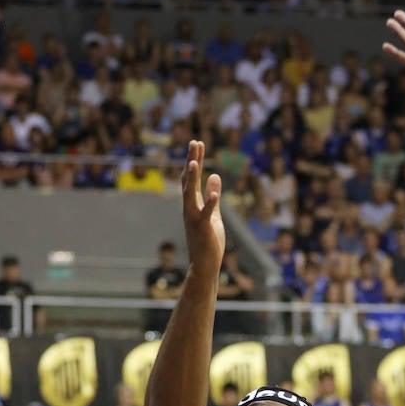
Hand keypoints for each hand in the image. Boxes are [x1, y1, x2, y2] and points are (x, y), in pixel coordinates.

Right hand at [180, 139, 224, 271]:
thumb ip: (212, 195)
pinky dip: (210, 204)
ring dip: (193, 178)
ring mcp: (195, 217)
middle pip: (189, 180)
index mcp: (193, 203)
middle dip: (192, 161)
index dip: (195, 159)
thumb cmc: (208, 240)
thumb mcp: (214, 213)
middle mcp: (190, 207)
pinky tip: (215, 195)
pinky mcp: (203, 228)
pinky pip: (206, 214)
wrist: (204, 264)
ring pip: (191, 194)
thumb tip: (215, 176)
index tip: (197, 143)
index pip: (192, 177)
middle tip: (194, 142)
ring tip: (196, 161)